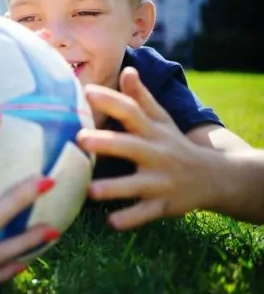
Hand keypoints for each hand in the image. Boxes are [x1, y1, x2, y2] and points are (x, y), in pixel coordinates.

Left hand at [76, 67, 215, 229]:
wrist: (214, 177)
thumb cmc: (174, 145)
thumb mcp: (162, 121)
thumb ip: (141, 99)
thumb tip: (127, 70)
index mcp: (152, 132)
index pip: (131, 112)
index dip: (111, 101)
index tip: (87, 92)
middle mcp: (156, 154)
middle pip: (131, 146)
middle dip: (106, 143)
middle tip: (79, 138)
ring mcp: (160, 181)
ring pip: (136, 185)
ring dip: (114, 187)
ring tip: (90, 190)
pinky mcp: (163, 205)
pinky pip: (145, 213)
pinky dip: (129, 219)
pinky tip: (110, 223)